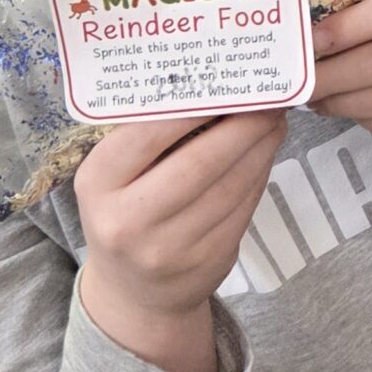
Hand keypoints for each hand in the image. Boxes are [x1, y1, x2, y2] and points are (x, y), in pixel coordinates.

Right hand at [75, 109, 288, 371]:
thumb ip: (150, 137)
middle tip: (268, 98)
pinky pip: (242, 208)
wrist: (135, 292)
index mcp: (97, 183)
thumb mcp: (115, 176)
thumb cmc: (126, 213)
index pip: (148, 133)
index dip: (195, 105)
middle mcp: (128, 219)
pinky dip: (259, 175)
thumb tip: (212, 86)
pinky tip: (266, 153)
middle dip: (242, 125)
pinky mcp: (206, 263)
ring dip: (260, 148)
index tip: (227, 80)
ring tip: (274, 120)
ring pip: (230, 186)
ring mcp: (169, 247)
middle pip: (199, 162)